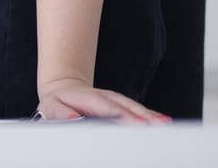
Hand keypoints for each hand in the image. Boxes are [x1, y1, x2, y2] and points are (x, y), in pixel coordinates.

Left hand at [37, 77, 168, 122]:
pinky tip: (163, 123)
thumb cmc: (58, 103)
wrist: (63, 89)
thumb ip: (62, 113)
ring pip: (136, 108)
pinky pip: (139, 112)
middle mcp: (106, 98)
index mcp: (89, 99)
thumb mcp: (52, 107)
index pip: (108, 107)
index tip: (136, 122)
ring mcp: (116, 101)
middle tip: (159, 126)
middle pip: (127, 107)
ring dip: (151, 117)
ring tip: (165, 125)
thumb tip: (74, 118)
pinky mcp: (123, 106)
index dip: (122, 115)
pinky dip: (151, 117)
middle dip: (142, 117)